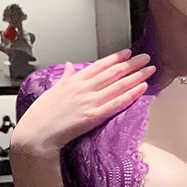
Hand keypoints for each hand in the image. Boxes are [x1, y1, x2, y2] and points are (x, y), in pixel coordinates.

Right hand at [12, 50, 154, 155]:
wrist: (36, 134)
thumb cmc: (41, 115)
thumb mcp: (52, 90)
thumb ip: (64, 77)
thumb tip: (69, 66)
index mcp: (73, 81)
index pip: (99, 65)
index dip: (115, 58)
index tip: (128, 53)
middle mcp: (83, 88)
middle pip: (113, 73)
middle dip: (132, 64)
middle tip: (146, 57)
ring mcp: (89, 102)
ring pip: (118, 85)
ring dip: (136, 76)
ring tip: (150, 69)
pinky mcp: (93, 116)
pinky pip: (116, 104)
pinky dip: (130, 95)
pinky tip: (142, 88)